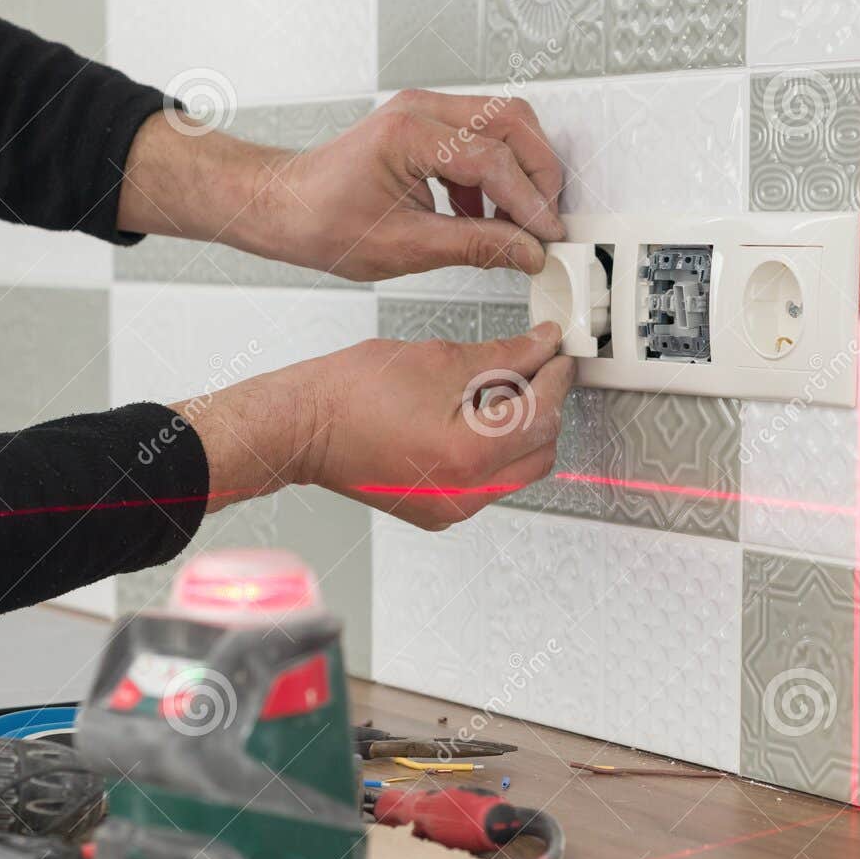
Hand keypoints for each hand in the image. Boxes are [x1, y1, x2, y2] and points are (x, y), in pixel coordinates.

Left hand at [119, 90, 564, 281]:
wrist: (285, 208)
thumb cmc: (323, 222)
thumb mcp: (406, 247)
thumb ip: (475, 247)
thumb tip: (524, 252)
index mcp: (411, 134)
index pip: (493, 161)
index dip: (529, 203)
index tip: (548, 237)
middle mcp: (420, 111)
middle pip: (512, 122)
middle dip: (539, 173)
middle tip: (548, 221)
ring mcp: (423, 113)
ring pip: (501, 125)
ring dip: (521, 171)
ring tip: (523, 221)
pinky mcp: (424, 127)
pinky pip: (479, 138)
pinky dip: (495, 174)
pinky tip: (487, 215)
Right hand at [170, 323, 574, 529]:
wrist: (301, 427)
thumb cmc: (349, 396)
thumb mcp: (438, 360)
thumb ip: (502, 356)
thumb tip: (539, 348)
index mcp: (468, 457)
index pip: (542, 416)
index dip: (556, 378)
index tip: (557, 354)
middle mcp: (464, 495)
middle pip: (538, 452)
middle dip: (545, 408)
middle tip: (538, 368)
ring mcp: (450, 509)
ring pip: (515, 470)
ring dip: (519, 430)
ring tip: (500, 388)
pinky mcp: (436, 510)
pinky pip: (485, 482)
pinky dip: (491, 450)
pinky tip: (473, 416)